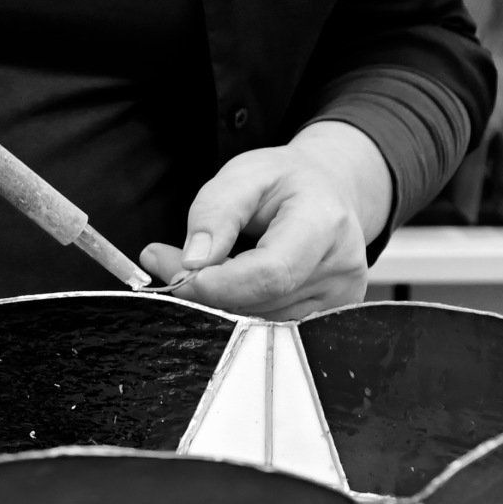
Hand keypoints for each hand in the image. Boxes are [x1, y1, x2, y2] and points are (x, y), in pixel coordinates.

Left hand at [139, 122, 392, 319]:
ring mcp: (339, 300)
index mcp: (324, 223)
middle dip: (206, 292)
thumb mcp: (244, 174)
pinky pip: (270, 329)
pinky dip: (238, 311)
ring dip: (218, 303)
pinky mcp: (329, 320)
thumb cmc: (284, 181)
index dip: (219, 283)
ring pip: (262, 323)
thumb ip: (215, 213)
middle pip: (262, 302)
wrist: (329, 192)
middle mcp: (340, 269)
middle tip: (162, 262)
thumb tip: (192, 263)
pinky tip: (221, 286)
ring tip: (190, 268)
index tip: (176, 274)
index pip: (270, 272)